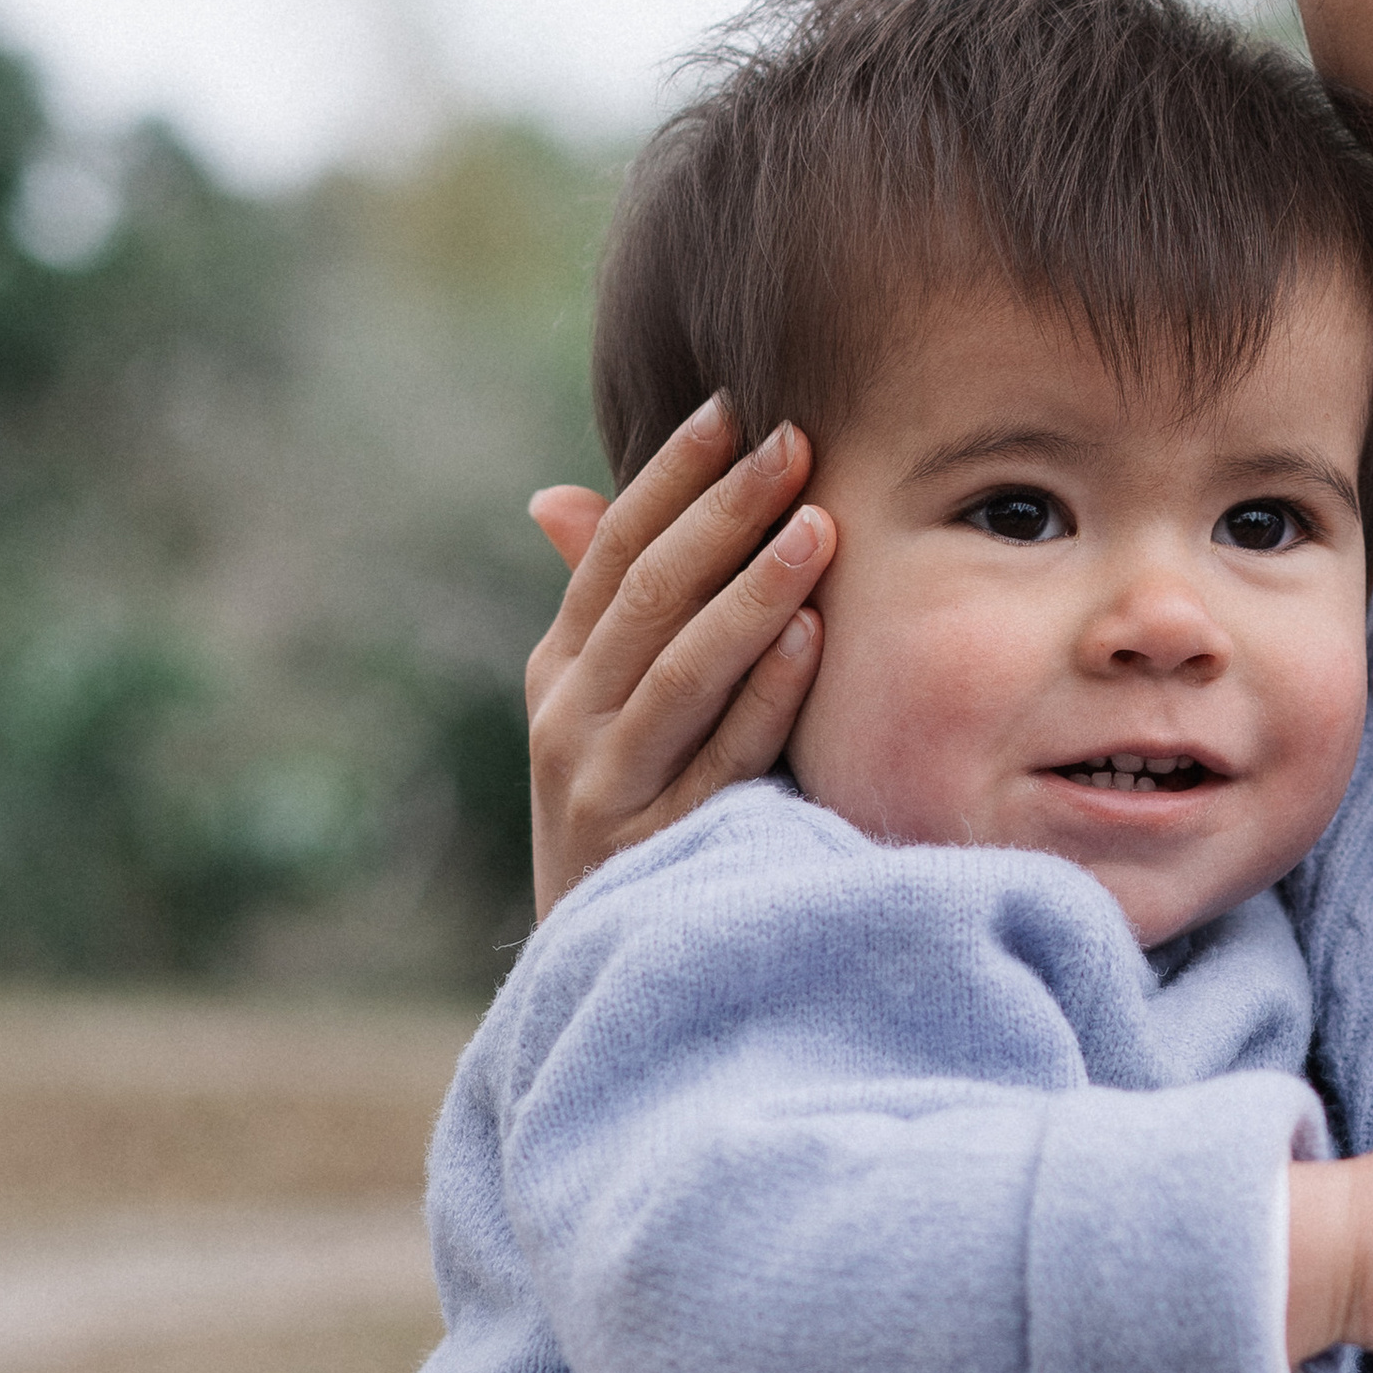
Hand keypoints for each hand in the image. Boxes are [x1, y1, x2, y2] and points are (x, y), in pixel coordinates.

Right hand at [525, 400, 834, 914]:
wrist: (615, 964)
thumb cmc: (638, 805)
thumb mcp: (607, 707)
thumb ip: (609, 608)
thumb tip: (554, 496)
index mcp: (557, 671)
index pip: (612, 552)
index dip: (668, 477)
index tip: (729, 407)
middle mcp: (567, 723)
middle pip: (650, 597)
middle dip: (724, 513)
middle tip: (794, 441)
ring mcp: (608, 791)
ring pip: (684, 671)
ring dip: (755, 591)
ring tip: (818, 524)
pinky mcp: (660, 852)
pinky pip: (723, 760)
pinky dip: (767, 695)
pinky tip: (815, 638)